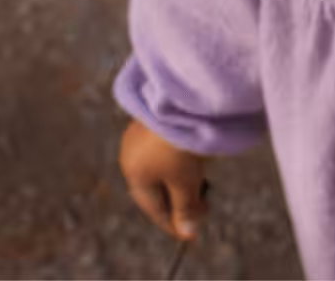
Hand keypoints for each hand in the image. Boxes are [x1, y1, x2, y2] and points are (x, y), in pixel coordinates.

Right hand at [119, 118, 210, 240]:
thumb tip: (188, 233)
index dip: (173, 223)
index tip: (192, 233)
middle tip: (203, 208)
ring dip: (180, 179)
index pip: (153, 208)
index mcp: (134, 175)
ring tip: (201, 183)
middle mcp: (131, 156)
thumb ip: (186, 208)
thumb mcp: (186, 182)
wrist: (180, 101)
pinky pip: (165, 149)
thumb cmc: (179, 147)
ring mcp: (139, 135)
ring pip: (161, 167)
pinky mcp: (153, 120)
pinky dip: (180, 160)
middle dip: (179, 200)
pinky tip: (196, 158)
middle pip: (156, 187)